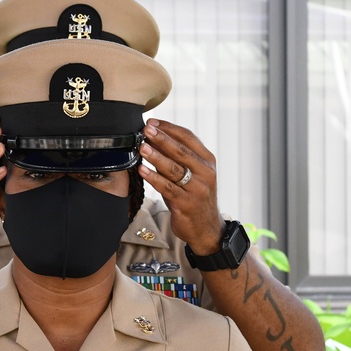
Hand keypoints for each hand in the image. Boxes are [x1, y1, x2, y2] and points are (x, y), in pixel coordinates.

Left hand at [138, 118, 224, 253]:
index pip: (188, 138)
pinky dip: (153, 178)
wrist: (206, 228)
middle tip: (146, 129)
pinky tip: (142, 170)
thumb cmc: (193, 197)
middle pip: (181, 151)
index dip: (169, 129)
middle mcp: (205, 173)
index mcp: (207, 161)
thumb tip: (153, 139)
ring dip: (156, 156)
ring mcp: (197, 189)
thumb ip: (176, 159)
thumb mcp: (191, 175)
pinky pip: (167, 188)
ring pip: (174, 168)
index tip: (152, 122)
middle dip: (162, 138)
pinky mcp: (187, 204)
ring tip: (142, 147)